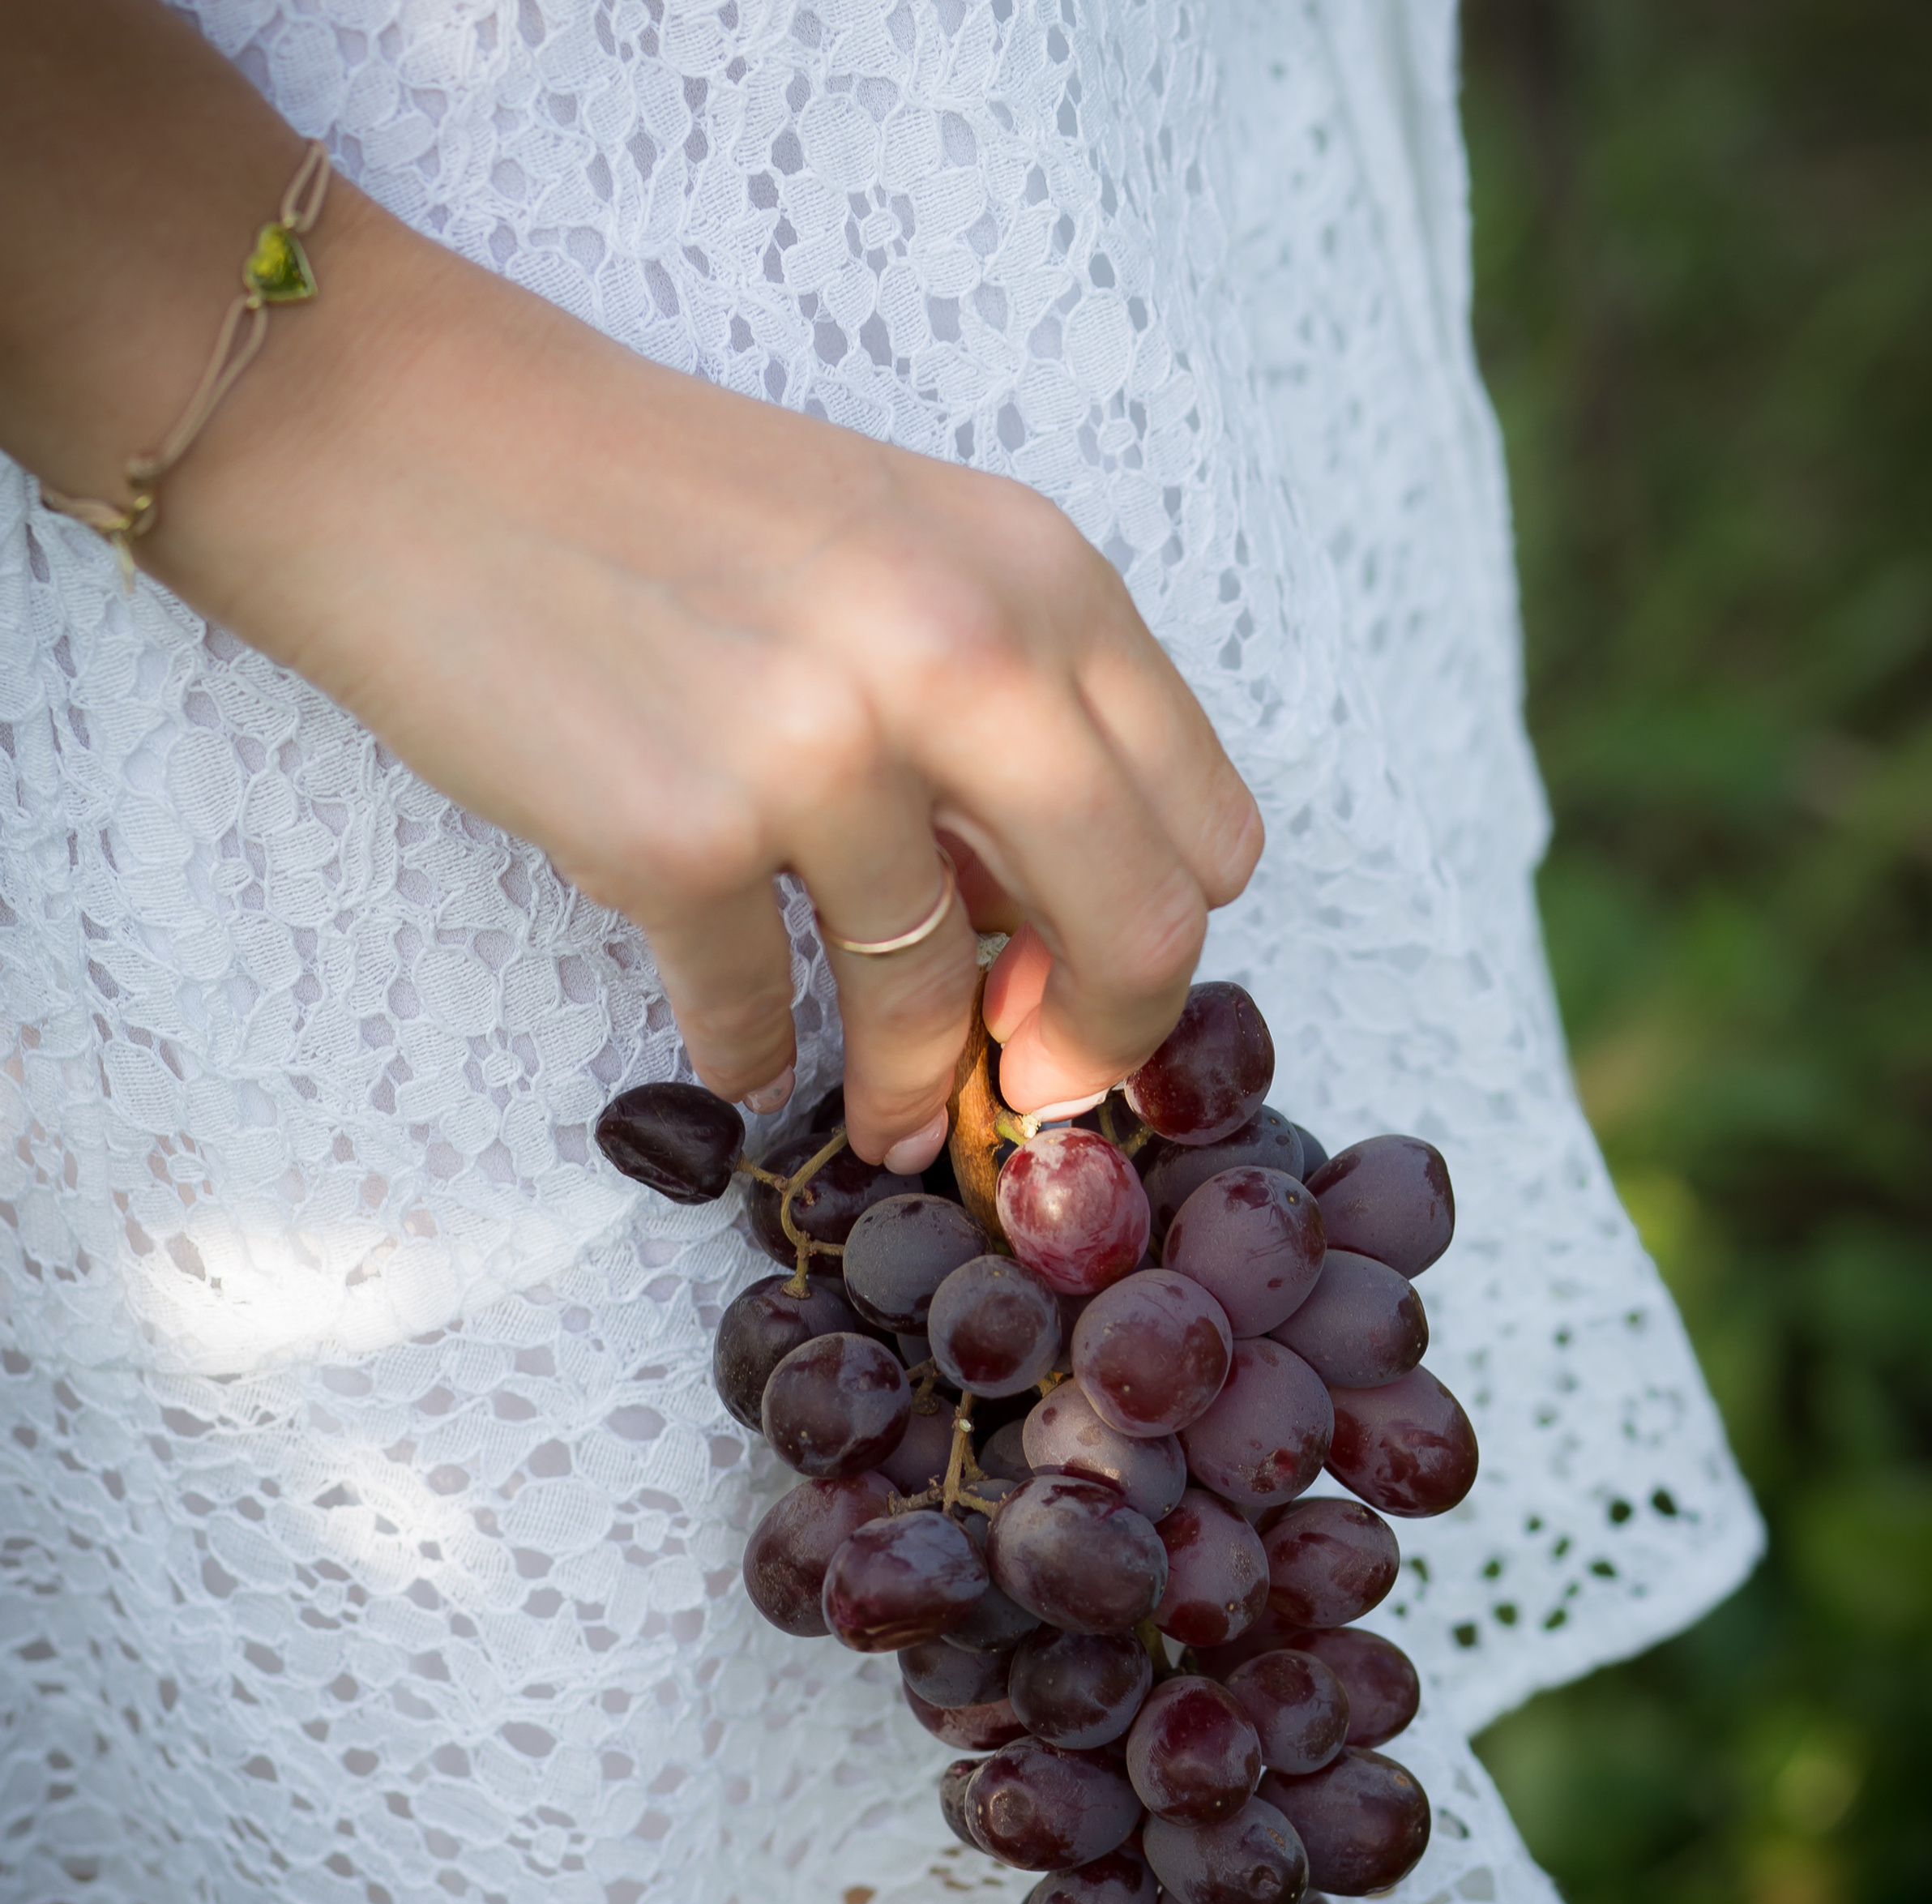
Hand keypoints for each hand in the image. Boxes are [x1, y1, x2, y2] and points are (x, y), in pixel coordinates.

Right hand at [147, 189, 1261, 1166]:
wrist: (411, 441)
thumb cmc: (666, 504)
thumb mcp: (899, 558)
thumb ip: (1010, 720)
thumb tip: (1040, 928)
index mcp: (1042, 575)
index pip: (1205, 825)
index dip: (1159, 932)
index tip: (1084, 973)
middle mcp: (961, 653)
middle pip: (1136, 932)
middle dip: (1097, 1046)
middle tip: (1037, 1086)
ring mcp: (818, 750)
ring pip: (931, 1001)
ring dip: (912, 1086)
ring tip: (890, 1118)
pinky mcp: (676, 837)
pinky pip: (757, 1018)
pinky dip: (754, 1056)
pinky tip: (742, 1055)